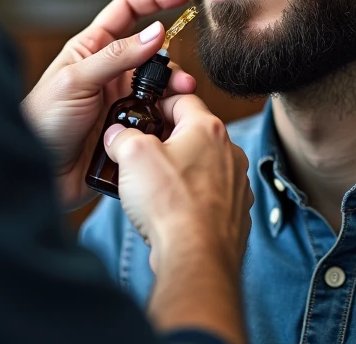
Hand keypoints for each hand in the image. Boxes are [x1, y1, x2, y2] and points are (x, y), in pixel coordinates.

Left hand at [21, 0, 197, 209]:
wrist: (35, 175)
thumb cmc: (41, 122)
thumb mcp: (75, 80)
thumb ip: (116, 56)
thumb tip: (156, 31)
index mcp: (92, 48)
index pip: (128, 10)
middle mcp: (110, 71)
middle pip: (152, 51)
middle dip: (172, 58)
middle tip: (181, 76)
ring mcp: (120, 99)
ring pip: (160, 85)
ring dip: (174, 89)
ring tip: (181, 98)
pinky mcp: (129, 127)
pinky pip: (158, 115)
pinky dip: (169, 115)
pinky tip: (171, 120)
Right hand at [105, 94, 252, 275]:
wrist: (195, 256)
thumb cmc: (170, 204)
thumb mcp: (133, 156)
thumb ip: (123, 137)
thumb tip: (118, 136)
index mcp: (208, 129)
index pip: (183, 99)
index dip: (159, 104)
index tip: (144, 114)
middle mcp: (230, 153)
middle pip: (194, 134)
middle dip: (168, 141)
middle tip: (143, 154)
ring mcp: (237, 184)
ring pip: (204, 166)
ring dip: (182, 171)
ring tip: (156, 187)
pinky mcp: (236, 212)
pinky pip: (211, 196)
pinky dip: (194, 198)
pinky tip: (174, 211)